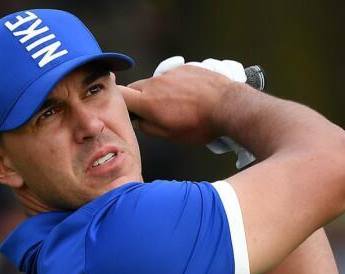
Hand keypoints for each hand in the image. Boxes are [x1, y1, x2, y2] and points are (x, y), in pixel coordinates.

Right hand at [119, 64, 238, 144]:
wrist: (228, 105)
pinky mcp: (185, 67)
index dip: (117, 102)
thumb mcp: (170, 135)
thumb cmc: (200, 124)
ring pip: (155, 82)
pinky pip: (172, 75)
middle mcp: (155, 83)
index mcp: (147, 102)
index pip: (119, 95)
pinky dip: (175, 84)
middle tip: (152, 112)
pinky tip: (189, 95)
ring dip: (159, 92)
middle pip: (135, 87)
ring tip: (177, 105)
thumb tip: (140, 121)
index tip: (123, 109)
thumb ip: (148, 127)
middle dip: (138, 99)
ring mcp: (170, 73)